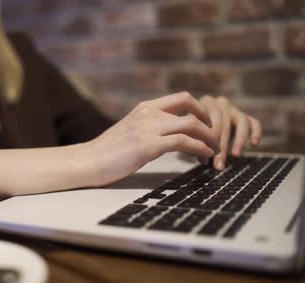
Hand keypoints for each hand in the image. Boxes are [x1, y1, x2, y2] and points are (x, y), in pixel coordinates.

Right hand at [84, 92, 220, 186]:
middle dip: (211, 125)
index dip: (201, 109)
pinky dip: (199, 148)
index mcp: (145, 108)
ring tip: (214, 151)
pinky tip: (203, 157)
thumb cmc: (107, 152)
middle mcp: (148, 113)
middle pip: (192, 110)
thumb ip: (149, 128)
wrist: (87, 161)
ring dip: (209, 139)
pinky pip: (183, 142)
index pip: (182, 98)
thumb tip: (168, 136)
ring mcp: (148, 128)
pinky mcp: (147, 146)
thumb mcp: (130, 131)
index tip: (208, 124)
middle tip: (217, 140)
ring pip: (191, 125)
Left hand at [199, 95, 261, 169]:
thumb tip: (204, 159)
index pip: (209, 120)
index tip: (206, 155)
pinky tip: (254, 144)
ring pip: (241, 122)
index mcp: (204, 104)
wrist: (202, 124)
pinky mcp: (245, 116)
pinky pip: (254, 123)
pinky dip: (256, 132)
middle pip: (224, 123)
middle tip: (219, 163)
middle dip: (221, 146)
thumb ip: (197, 143)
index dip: (208, 139)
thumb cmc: (194, 130)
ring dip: (239, 140)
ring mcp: (234, 108)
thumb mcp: (192, 134)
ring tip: (236, 155)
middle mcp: (220, 103)